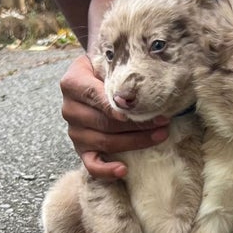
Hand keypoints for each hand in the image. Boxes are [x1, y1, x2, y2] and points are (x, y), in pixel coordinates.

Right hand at [59, 53, 170, 177]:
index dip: (117, 106)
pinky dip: (106, 170)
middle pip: (105, 122)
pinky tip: (124, 170)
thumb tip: (144, 84)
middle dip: (137, 124)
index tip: (140, 109)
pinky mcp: (81, 148)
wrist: (90, 79)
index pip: (96, 96)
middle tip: (163, 121)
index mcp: (72, 83)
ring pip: (105, 141)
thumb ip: (116, 70)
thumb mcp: (105, 61)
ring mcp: (74, 131)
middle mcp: (69, 109)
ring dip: (135, 142)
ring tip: (159, 136)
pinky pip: (91, 164)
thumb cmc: (103, 69)